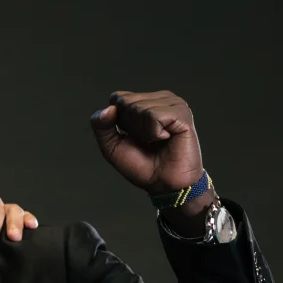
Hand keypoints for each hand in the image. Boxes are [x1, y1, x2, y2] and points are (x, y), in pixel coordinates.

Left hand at [89, 91, 204, 198]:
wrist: (163, 184)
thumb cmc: (141, 165)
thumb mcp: (111, 146)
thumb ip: (101, 126)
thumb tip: (109, 108)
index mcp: (144, 101)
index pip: (117, 98)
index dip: (117, 122)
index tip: (132, 136)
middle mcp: (159, 98)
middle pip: (126, 102)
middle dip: (130, 127)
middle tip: (147, 141)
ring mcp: (173, 103)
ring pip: (140, 108)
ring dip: (143, 132)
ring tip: (157, 141)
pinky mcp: (182, 113)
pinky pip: (154, 116)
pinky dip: (154, 133)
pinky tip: (166, 138)